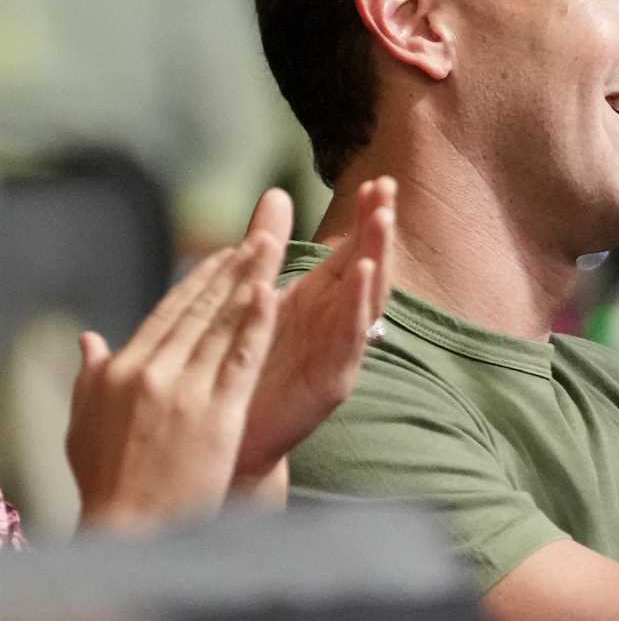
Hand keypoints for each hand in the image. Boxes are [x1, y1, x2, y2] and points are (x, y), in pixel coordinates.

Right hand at [66, 234, 281, 531]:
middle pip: (199, 308)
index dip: (198, 281)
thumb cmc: (107, 486)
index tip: (221, 255)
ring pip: (223, 323)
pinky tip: (272, 293)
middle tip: (258, 236)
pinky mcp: (217, 413)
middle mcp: (152, 372)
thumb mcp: (86, 427)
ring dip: (250, 280)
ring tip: (271, 247)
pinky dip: (257, 323)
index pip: (168, 313)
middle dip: (230, 269)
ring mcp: (185, 391)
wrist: (129, 531)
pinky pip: (242, 358)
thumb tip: (88, 340)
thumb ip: (90, 378)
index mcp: (122, 371)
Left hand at [233, 177, 395, 480]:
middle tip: (387, 190)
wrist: (230, 440)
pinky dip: (357, 305)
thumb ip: (268, 246)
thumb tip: (276, 194)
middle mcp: (336, 322)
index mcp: (319, 301)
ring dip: (375, 257)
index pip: (350, 250)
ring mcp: (338, 351)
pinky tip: (361, 275)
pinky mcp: (332, 380)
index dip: (366, 218)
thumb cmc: (244, 370)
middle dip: (378, 229)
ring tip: (381, 221)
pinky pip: (350, 338)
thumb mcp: (256, 296)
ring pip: (366, 298)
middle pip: (367, 267)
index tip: (377, 180)